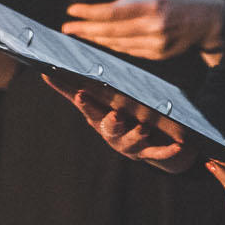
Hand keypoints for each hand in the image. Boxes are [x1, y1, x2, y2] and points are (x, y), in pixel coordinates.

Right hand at [48, 78, 196, 171]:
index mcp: (98, 116)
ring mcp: (129, 144)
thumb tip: (46, 71)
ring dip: (136, 135)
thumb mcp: (99, 102)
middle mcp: (111, 132)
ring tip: (143, 129)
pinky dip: (168, 151)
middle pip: (108, 127)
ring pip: (131, 141)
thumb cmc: (118, 115)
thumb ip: (74, 89)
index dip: (85, 102)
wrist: (147, 142)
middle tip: (115, 115)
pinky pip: (158, 153)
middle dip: (110, 122)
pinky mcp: (149, 151)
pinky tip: (178, 146)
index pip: (88, 107)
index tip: (81, 93)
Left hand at [63, 0, 224, 60]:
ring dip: (96, 39)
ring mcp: (156, 44)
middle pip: (110, 32)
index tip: (72, 11)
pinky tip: (102, 40)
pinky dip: (114, 45)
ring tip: (81, 33)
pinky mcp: (158, 55)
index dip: (89, 14)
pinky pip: (129, 51)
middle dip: (86, 30)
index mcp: (152, 6)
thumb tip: (102, 11)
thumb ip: (129, 1)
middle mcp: (154, 27)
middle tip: (68, 27)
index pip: (111, 13)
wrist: (209, 18)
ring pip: (117, 44)